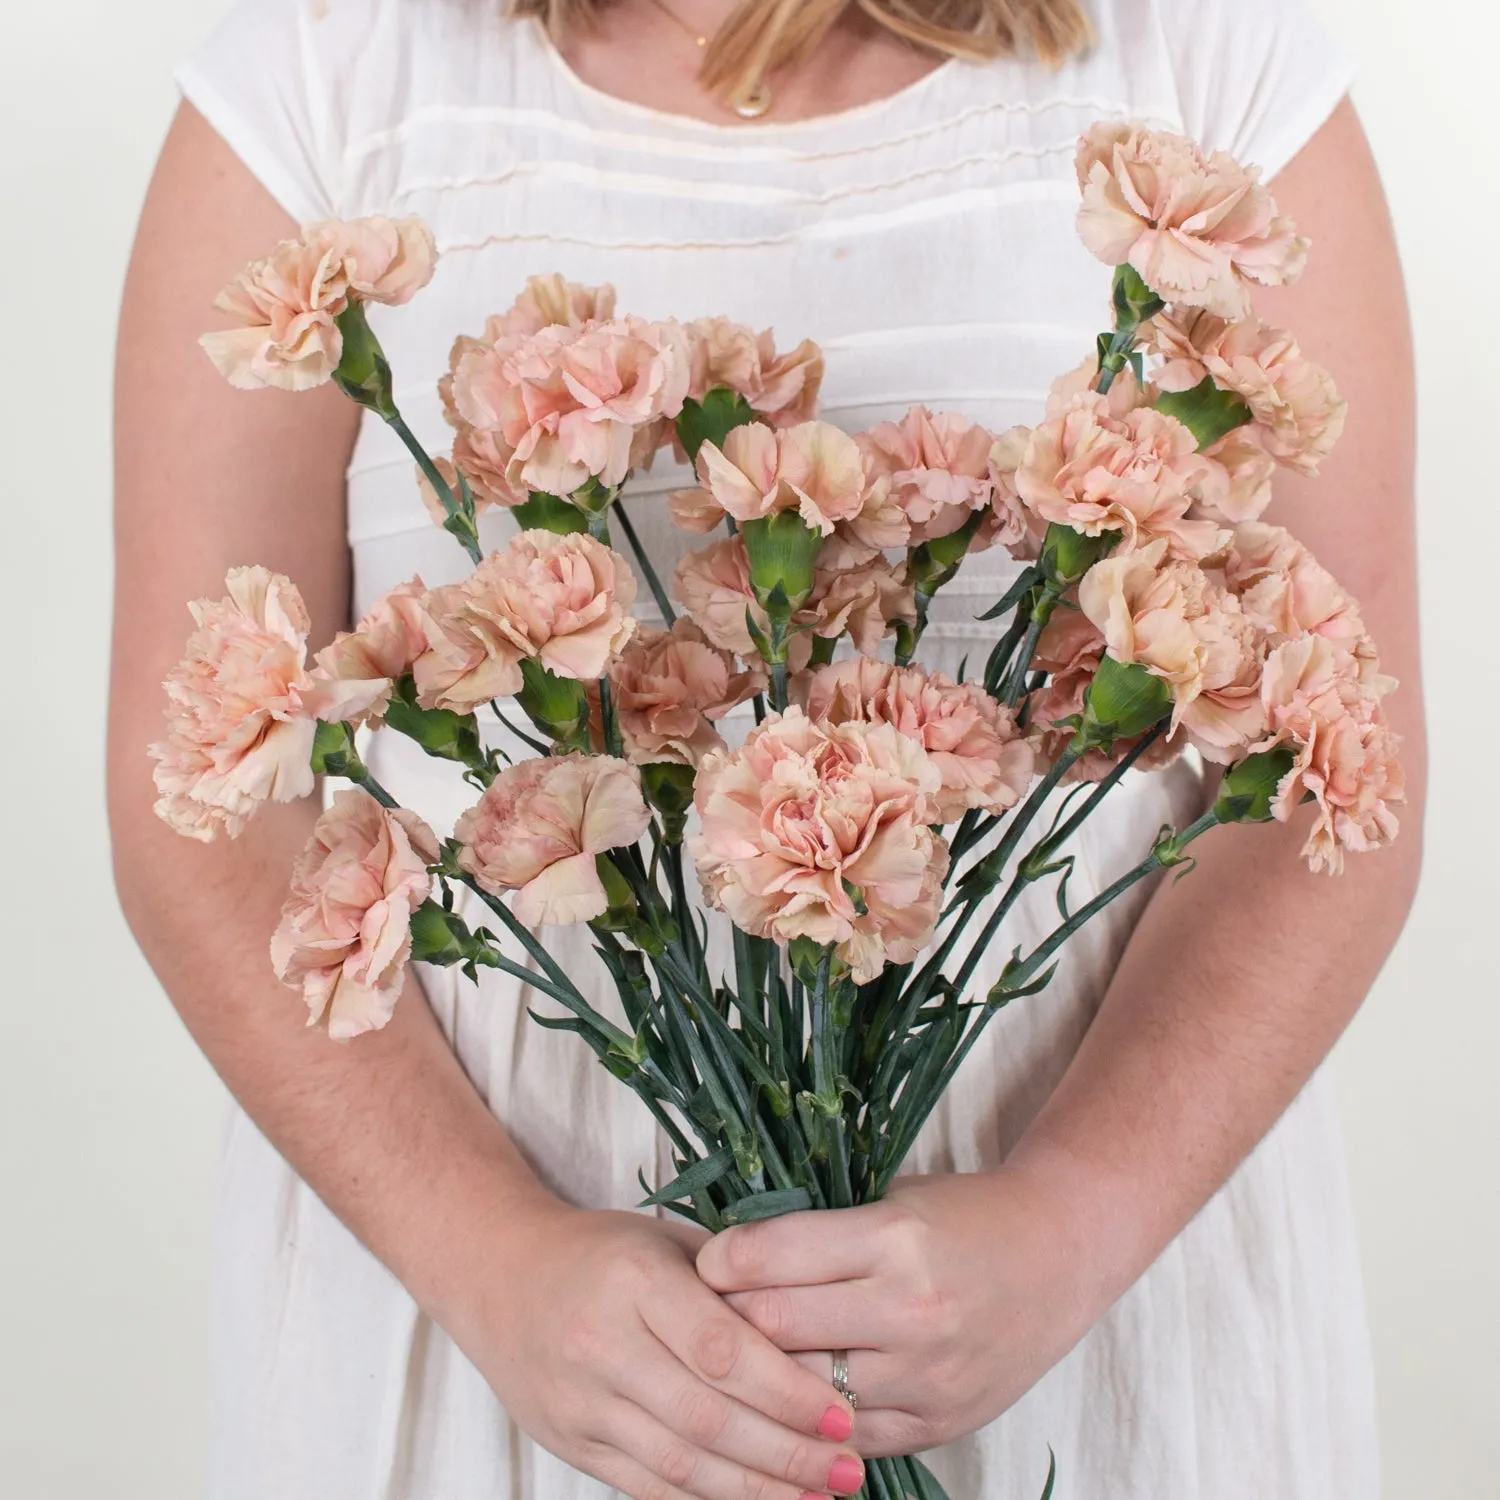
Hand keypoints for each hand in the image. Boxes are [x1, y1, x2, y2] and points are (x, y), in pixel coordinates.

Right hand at [448, 1200, 865, 1498]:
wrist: (500, 1274)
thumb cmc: (602, 1252)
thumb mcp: (665, 1243)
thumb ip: (731, 1286)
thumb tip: (819, 1338)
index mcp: (635, 1279)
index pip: (721, 1348)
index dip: (787, 1390)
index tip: (843, 1411)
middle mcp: (602, 1343)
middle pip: (707, 1417)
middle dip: (788, 1451)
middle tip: (850, 1466)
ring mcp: (581, 1401)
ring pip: (681, 1464)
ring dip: (758, 1490)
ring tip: (820, 1496)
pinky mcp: (572, 1442)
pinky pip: (649, 1486)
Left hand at [696, 1170, 1103, 1456]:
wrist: (1056, 1257)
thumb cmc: (961, 1216)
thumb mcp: (889, 1198)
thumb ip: (817, 1231)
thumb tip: (724, 1257)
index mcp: (892, 1237)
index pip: (769, 1256)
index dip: (720, 1259)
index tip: (705, 1260)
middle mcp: (908, 1309)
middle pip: (773, 1326)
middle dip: (727, 1318)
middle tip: (704, 1311)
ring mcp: (925, 1375)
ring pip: (800, 1391)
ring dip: (763, 1376)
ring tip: (741, 1357)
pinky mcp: (936, 1422)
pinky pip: (844, 1436)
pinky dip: (810, 1419)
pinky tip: (790, 1397)